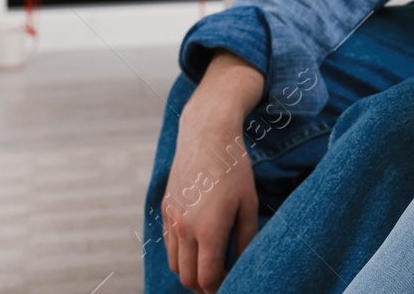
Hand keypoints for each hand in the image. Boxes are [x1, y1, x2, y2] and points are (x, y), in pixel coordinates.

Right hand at [163, 54, 263, 292]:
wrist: (206, 136)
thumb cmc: (234, 168)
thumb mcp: (249, 203)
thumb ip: (246, 238)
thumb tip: (243, 264)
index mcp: (209, 229)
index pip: (208, 278)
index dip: (220, 287)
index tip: (233, 283)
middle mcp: (185, 229)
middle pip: (186, 278)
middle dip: (204, 286)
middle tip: (222, 281)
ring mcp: (171, 220)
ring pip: (174, 264)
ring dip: (190, 272)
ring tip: (211, 266)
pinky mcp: (165, 210)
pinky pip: (169, 245)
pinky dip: (181, 254)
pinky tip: (198, 246)